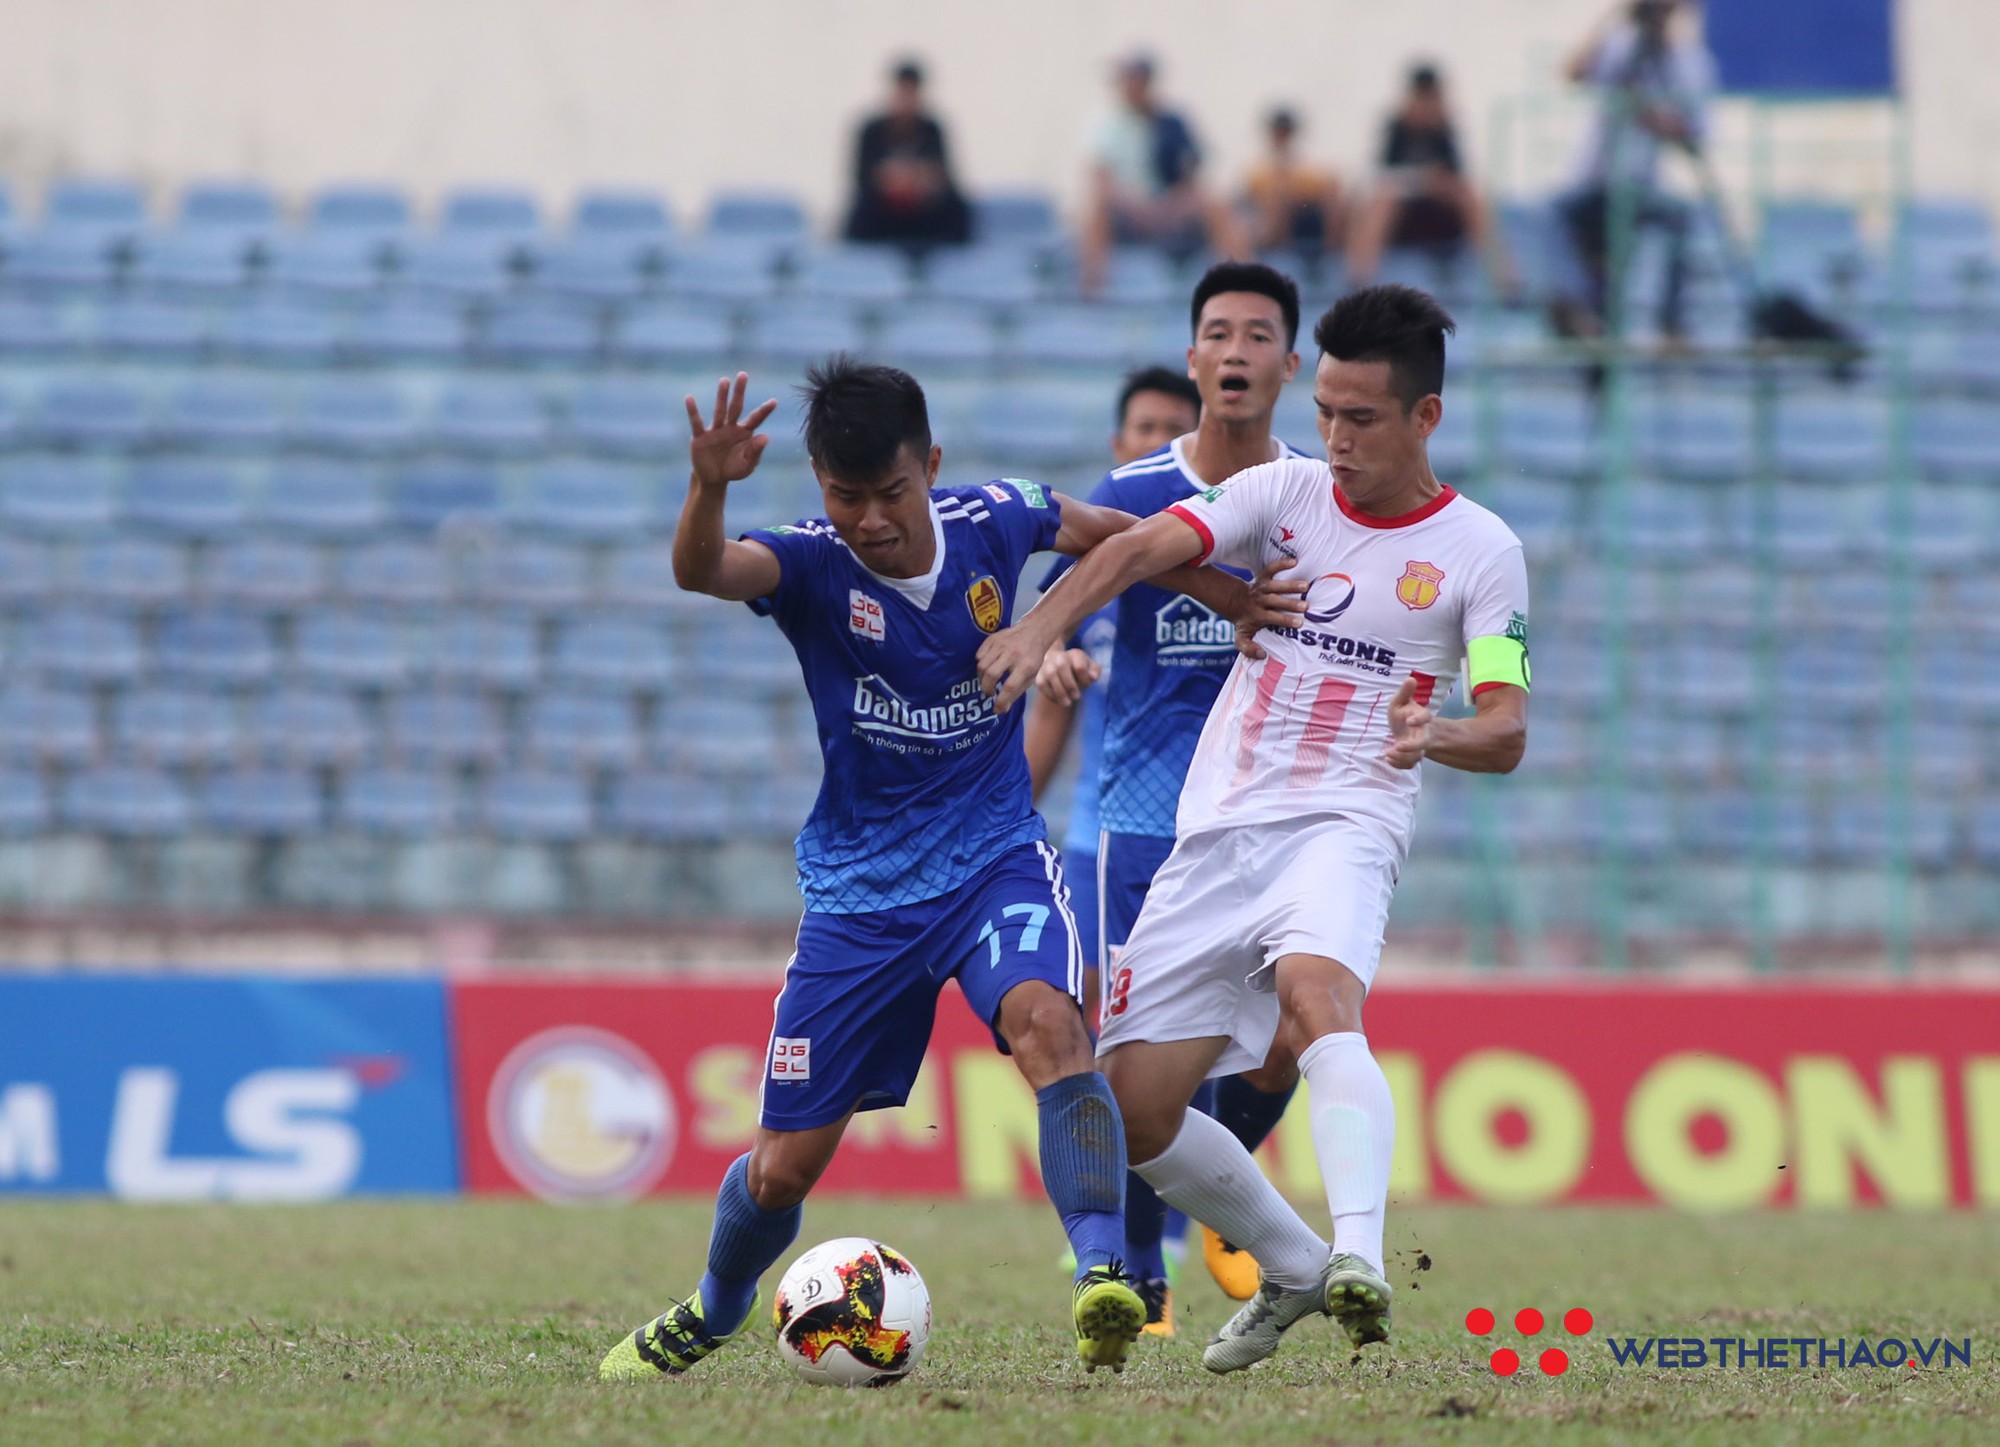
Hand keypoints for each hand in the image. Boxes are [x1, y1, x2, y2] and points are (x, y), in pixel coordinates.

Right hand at [686, 372, 778, 490]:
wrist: (713, 479)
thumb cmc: (733, 469)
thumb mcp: (747, 465)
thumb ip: (755, 451)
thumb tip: (765, 437)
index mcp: (744, 433)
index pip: (756, 419)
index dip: (764, 411)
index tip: (775, 401)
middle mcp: (730, 428)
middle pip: (736, 407)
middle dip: (739, 392)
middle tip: (743, 375)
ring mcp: (715, 430)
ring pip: (720, 411)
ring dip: (722, 396)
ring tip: (724, 381)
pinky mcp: (700, 437)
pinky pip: (697, 422)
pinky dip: (693, 411)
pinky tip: (689, 398)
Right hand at [978, 618, 1059, 713]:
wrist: (1034, 631)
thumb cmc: (1032, 657)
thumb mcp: (1031, 676)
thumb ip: (1017, 692)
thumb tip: (1001, 708)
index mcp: (1026, 665)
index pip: (1009, 687)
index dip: (1001, 701)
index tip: (997, 709)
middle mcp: (1012, 654)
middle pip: (991, 675)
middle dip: (987, 689)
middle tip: (989, 693)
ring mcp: (1001, 645)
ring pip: (982, 665)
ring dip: (982, 678)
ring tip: (987, 682)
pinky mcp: (992, 639)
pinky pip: (979, 655)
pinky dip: (980, 665)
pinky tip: (987, 668)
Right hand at [1035, 646, 1100, 706]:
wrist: (1062, 671)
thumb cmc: (1080, 672)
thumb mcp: (1091, 670)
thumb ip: (1095, 672)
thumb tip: (1093, 677)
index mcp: (1075, 654)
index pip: (1079, 666)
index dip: (1084, 679)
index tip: (1087, 686)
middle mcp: (1059, 656)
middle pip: (1062, 666)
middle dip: (1070, 684)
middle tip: (1077, 697)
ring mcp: (1047, 665)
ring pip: (1051, 675)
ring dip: (1060, 691)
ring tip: (1067, 703)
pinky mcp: (1039, 675)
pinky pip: (1042, 684)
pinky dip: (1050, 694)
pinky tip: (1058, 700)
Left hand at [1235, 556, 1307, 660]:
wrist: (1234, 602)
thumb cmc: (1244, 623)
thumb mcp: (1241, 639)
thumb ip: (1248, 649)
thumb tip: (1263, 655)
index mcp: (1256, 615)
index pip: (1271, 617)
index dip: (1284, 620)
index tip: (1299, 623)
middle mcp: (1259, 600)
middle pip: (1275, 601)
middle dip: (1290, 603)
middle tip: (1306, 606)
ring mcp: (1261, 587)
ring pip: (1275, 585)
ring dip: (1290, 585)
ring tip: (1306, 586)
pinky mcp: (1263, 577)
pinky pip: (1271, 569)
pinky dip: (1281, 564)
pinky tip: (1295, 561)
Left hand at [1382, 677, 1434, 769]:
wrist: (1408, 729)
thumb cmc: (1404, 713)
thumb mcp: (1401, 701)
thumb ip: (1405, 692)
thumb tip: (1410, 678)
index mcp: (1422, 718)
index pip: (1426, 717)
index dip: (1419, 719)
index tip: (1409, 721)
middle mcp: (1423, 734)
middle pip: (1424, 743)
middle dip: (1413, 746)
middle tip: (1399, 746)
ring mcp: (1418, 748)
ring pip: (1416, 756)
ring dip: (1402, 757)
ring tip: (1388, 753)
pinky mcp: (1411, 757)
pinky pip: (1409, 765)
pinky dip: (1399, 764)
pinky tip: (1387, 758)